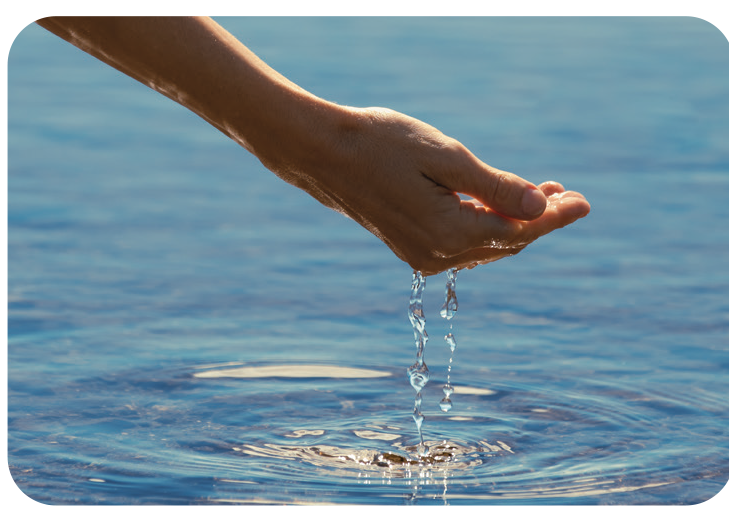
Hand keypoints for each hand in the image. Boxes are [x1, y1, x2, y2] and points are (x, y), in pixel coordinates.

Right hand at [290, 107, 590, 275]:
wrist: (324, 153)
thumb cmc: (383, 144)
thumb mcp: (447, 158)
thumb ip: (496, 188)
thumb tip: (541, 211)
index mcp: (448, 234)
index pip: (519, 232)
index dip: (555, 217)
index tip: (585, 203)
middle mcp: (436, 256)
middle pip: (506, 244)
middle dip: (539, 220)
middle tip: (567, 194)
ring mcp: (421, 256)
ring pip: (485, 245)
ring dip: (514, 222)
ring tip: (540, 194)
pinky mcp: (411, 248)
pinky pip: (462, 244)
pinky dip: (486, 225)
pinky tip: (497, 205)